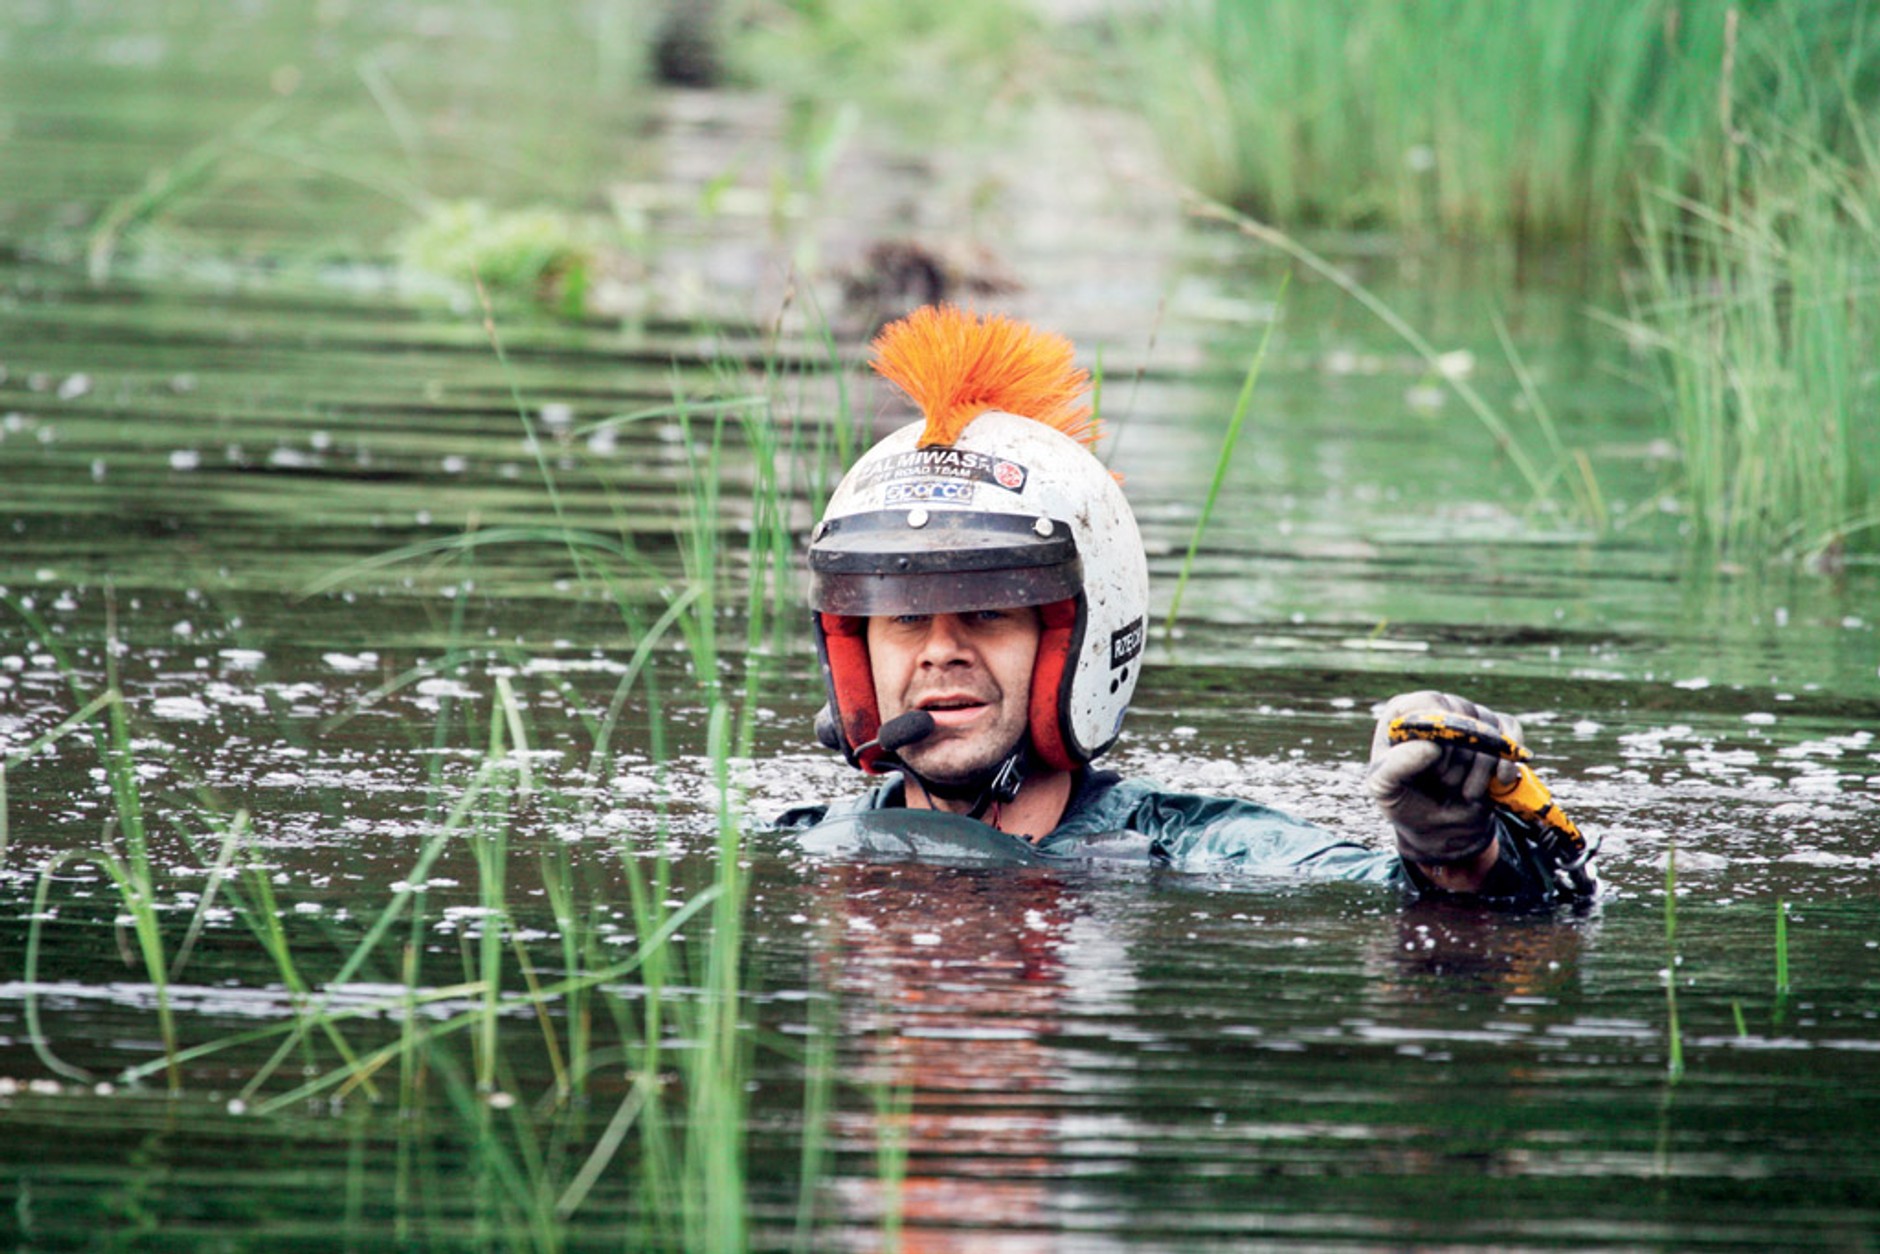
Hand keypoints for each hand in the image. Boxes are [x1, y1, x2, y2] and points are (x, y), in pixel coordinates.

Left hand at [1365, 690, 1521, 866]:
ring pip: (1488, 729)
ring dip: (1481, 767)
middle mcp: (1437, 709)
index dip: (1438, 732)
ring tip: (1464, 791)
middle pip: (1463, 715)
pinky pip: (1510, 734)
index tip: (1435, 763)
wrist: (1439, 827)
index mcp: (1403, 714)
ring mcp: (1469, 719)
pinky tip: (1498, 782)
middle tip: (1445, 783)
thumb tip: (1431, 745)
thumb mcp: (1384, 788)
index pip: (1428, 702)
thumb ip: (1396, 766)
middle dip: (1458, 757)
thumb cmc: (1404, 801)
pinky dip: (1507, 761)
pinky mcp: (1495, 735)